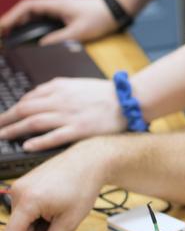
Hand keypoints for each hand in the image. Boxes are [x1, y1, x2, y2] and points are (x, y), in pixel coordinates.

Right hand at [0, 0, 118, 43]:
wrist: (114, 10)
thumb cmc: (99, 18)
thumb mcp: (78, 32)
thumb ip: (58, 39)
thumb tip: (40, 46)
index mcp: (55, 4)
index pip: (27, 6)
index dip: (12, 16)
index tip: (2, 27)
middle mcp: (54, 5)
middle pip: (26, 10)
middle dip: (12, 21)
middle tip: (1, 36)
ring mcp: (57, 9)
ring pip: (33, 15)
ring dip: (20, 24)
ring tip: (9, 37)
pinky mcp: (62, 15)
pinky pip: (42, 19)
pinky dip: (31, 26)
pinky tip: (27, 37)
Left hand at [0, 77, 125, 150]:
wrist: (127, 99)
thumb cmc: (104, 94)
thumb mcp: (77, 84)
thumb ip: (57, 89)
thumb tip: (37, 96)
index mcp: (60, 87)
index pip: (28, 98)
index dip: (12, 108)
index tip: (4, 117)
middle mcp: (60, 100)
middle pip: (25, 109)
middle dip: (6, 119)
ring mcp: (69, 115)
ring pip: (33, 122)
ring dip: (14, 130)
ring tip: (2, 137)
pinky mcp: (79, 129)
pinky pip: (53, 136)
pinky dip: (38, 141)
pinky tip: (26, 145)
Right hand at [0, 141, 108, 230]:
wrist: (89, 161)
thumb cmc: (82, 186)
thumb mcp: (68, 222)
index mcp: (27, 201)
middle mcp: (18, 192)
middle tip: (59, 226)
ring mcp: (19, 187)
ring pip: (23, 222)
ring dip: (39, 226)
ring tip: (58, 213)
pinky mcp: (23, 185)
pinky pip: (25, 211)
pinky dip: (38, 216)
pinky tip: (53, 207)